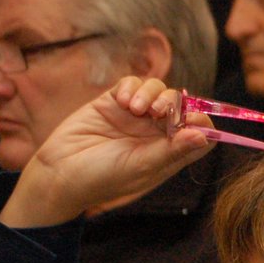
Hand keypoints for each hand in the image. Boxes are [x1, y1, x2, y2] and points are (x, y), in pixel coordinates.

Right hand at [0, 76, 211, 227]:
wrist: (59, 172)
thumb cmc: (103, 178)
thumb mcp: (142, 167)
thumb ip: (173, 150)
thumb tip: (203, 136)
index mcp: (169, 152)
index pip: (200, 133)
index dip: (202, 123)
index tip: (192, 119)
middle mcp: (155, 133)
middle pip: (181, 107)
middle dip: (174, 103)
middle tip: (159, 111)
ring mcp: (134, 116)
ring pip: (157, 90)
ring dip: (152, 93)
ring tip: (135, 108)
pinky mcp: (112, 103)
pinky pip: (131, 84)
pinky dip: (132, 86)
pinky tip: (123, 101)